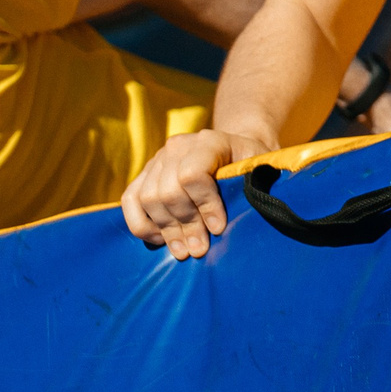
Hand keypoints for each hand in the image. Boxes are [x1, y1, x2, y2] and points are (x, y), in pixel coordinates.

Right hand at [120, 129, 267, 259]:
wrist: (234, 149)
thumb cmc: (250, 164)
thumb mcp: (261, 168)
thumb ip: (254, 184)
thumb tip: (245, 214)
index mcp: (209, 140)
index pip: (193, 174)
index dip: (204, 205)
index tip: (218, 228)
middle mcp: (178, 146)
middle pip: (167, 191)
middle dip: (185, 225)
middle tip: (200, 249)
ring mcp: (158, 159)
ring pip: (147, 198)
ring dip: (166, 230)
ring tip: (184, 251)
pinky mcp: (145, 174)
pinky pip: (130, 201)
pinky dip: (142, 224)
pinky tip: (160, 240)